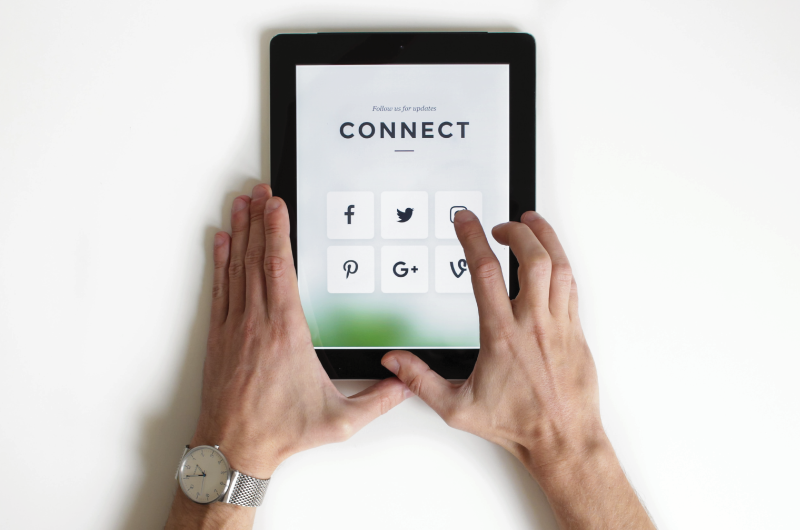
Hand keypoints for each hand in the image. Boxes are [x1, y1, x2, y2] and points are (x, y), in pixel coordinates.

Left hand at [193, 184, 409, 478]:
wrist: (233, 448)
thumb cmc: (280, 431)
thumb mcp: (339, 420)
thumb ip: (378, 400)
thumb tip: (405, 383)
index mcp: (286, 333)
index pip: (280, 269)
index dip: (278, 232)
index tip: (277, 206)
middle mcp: (257, 323)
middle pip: (257, 258)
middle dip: (259, 220)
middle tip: (259, 192)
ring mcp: (235, 327)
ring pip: (237, 267)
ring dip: (240, 232)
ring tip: (241, 205)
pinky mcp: (221, 336)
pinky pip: (222, 288)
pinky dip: (221, 261)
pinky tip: (222, 242)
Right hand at [381, 210, 654, 527]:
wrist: (562, 440)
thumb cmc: (515, 424)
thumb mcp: (456, 407)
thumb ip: (421, 380)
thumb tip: (394, 362)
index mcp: (501, 335)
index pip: (485, 272)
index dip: (472, 238)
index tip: (464, 220)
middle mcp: (532, 323)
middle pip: (530, 257)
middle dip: (515, 230)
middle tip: (500, 225)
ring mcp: (558, 324)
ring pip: (558, 265)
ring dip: (544, 237)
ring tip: (530, 222)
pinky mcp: (575, 330)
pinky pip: (572, 284)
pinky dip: (561, 262)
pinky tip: (551, 256)